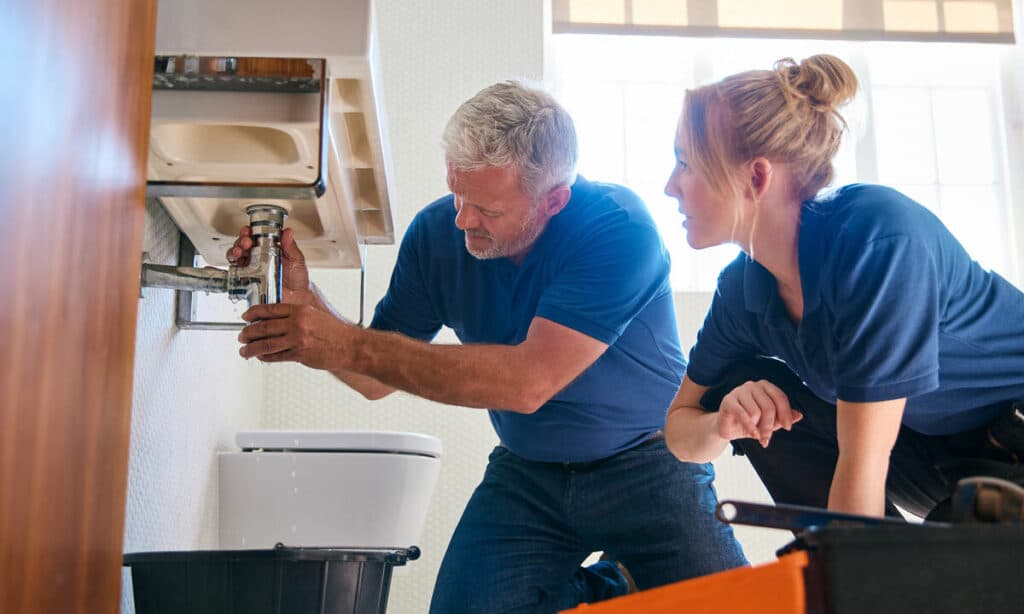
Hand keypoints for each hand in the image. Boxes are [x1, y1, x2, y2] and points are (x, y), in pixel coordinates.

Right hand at [227, 227, 311, 304]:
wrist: (296, 298)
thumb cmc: (297, 279)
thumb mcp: (296, 260)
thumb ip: (291, 247)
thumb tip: (288, 232)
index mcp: (269, 249)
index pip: (256, 236)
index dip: (251, 232)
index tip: (250, 230)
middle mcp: (258, 257)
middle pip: (243, 244)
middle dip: (242, 240)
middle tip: (246, 241)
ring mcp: (251, 268)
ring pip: (237, 255)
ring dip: (235, 250)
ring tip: (239, 251)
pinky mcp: (247, 280)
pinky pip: (235, 271)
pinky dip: (233, 265)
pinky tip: (237, 263)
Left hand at [238, 303, 355, 370]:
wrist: (351, 346)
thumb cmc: (335, 332)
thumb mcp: (315, 315)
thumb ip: (296, 317)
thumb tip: (275, 322)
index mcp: (300, 310)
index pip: (270, 310)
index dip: (253, 313)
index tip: (245, 317)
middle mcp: (297, 323)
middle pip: (264, 327)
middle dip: (248, 333)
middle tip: (241, 336)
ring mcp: (297, 340)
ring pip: (266, 344)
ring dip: (251, 348)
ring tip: (244, 351)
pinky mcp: (299, 355)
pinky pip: (276, 356)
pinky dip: (265, 358)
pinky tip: (260, 357)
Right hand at [717, 380, 802, 446]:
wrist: (728, 428)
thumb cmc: (750, 422)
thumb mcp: (770, 422)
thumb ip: (783, 417)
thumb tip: (799, 415)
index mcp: (764, 386)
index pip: (780, 397)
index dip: (785, 413)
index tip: (787, 427)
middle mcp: (752, 385)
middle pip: (768, 406)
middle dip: (769, 426)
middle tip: (767, 439)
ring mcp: (739, 391)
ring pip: (756, 412)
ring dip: (757, 427)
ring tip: (755, 433)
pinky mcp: (728, 401)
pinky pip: (743, 415)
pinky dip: (750, 428)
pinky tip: (752, 435)